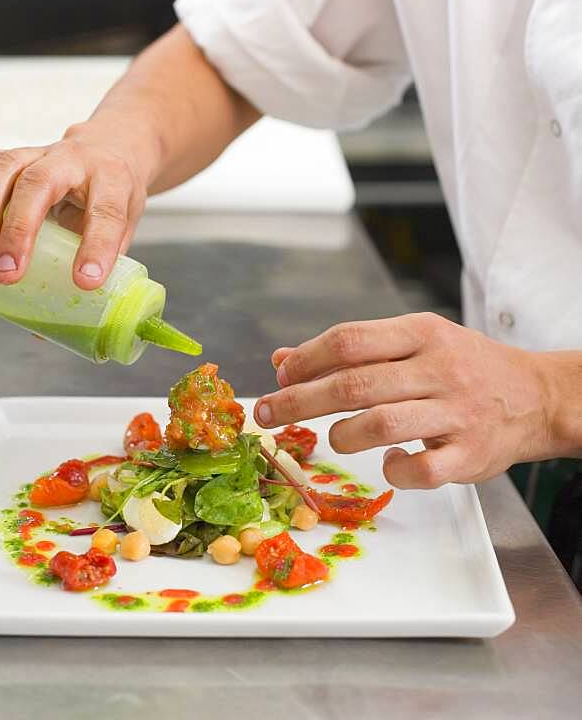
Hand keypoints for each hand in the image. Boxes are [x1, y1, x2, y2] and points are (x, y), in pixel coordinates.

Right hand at [0, 123, 154, 288]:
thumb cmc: (115, 194)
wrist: (114, 148)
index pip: (107, 213)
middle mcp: (73, 162)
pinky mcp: (14, 155)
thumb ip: (91, 274)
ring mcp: (40, 154)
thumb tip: (45, 328)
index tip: (85, 281)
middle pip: (42, 185)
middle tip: (7, 272)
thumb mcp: (124, 230)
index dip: (97, 247)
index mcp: (113, 182)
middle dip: (20, 229)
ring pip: (7, 167)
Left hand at [254, 313, 566, 488]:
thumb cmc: (461, 367)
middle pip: (354, 384)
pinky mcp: (469, 455)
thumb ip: (350, 351)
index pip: (350, 340)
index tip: (279, 377)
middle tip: (266, 413)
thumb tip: (282, 360)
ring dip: (343, 435)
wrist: (535, 395)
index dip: (306, 360)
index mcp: (421, 333)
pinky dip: (393, 470)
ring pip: (381, 425)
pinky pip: (420, 470)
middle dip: (299, 401)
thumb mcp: (412, 343)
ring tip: (335, 437)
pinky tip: (387, 463)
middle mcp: (438, 368)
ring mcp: (456, 413)